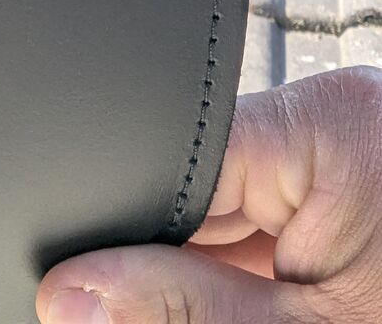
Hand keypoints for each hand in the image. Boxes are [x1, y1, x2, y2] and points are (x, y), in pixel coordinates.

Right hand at [37, 67, 381, 322]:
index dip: (130, 228)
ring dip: (226, 273)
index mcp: (324, 124)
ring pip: (230, 211)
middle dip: (182, 259)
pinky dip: (262, 274)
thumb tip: (71, 295)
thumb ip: (180, 309)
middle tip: (238, 316)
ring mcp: (344, 149)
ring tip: (282, 307)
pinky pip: (271, 220)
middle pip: (199, 183)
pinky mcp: (350, 179)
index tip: (95, 295)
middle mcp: (334, 117)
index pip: (178, 155)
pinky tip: (282, 303)